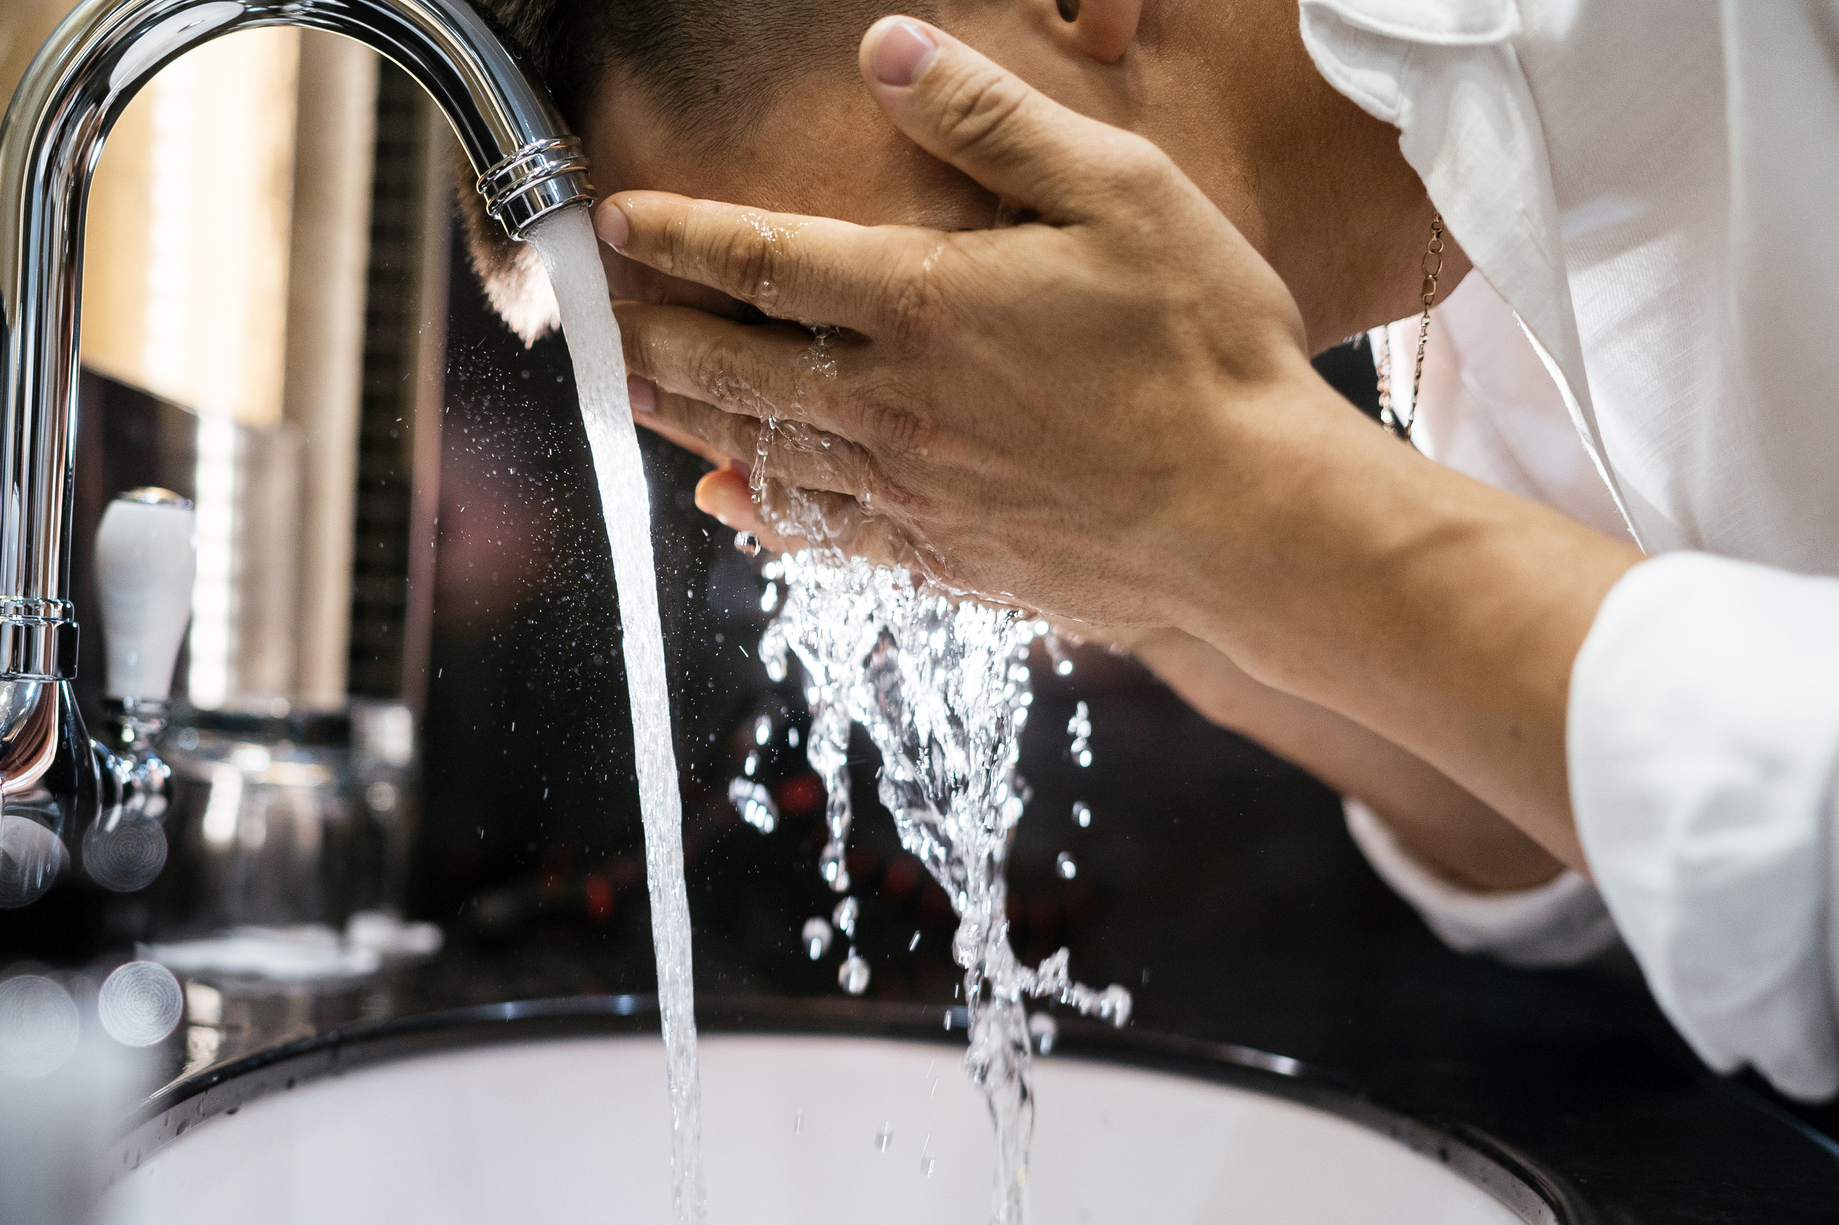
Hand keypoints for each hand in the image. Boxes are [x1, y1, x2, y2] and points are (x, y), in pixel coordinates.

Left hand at [605, 15, 1640, 867]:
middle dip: (649, 336)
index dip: (681, 234)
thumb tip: (887, 52)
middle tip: (589, 323)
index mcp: (923, 304)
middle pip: (731, 367)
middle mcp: (892, 405)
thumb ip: (994, 122)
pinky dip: (760, 512)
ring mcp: (910, 491)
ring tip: (631, 395)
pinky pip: (823, 535)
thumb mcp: (1120, 193)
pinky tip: (732, 501)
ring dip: (684, 418)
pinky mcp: (942, 558)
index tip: (619, 219)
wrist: (1249, 524)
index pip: (762, 259)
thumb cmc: (1203, 349)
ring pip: (761, 451)